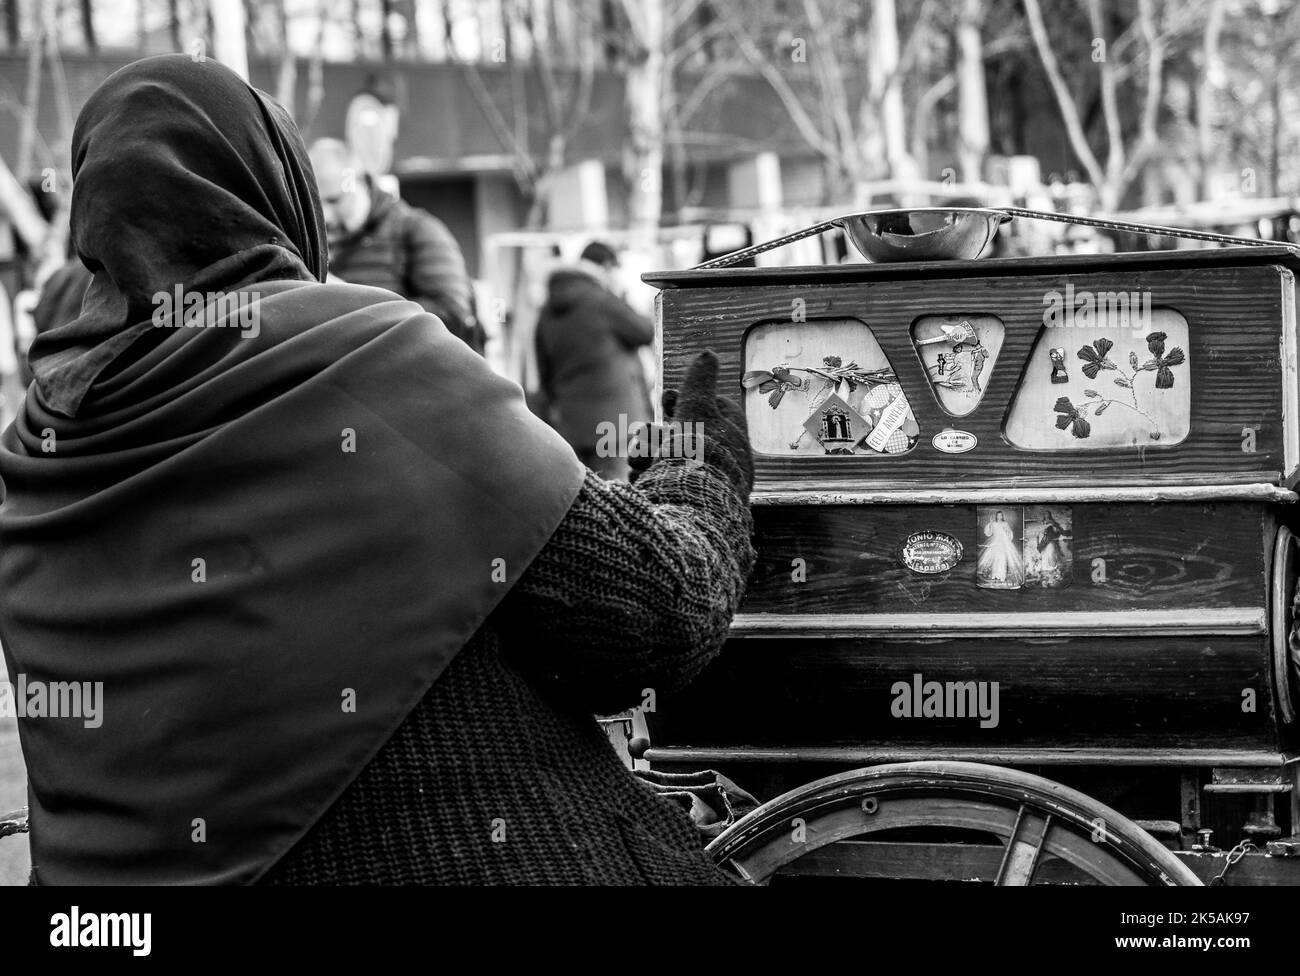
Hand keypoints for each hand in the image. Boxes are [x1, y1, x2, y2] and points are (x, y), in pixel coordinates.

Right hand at [629, 350, 752, 497]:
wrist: (694, 504)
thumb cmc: (700, 451)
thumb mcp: (698, 405)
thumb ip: (699, 379)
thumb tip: (707, 353)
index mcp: (730, 436)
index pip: (705, 411)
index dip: (682, 403)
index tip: (667, 398)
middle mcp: (719, 461)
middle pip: (679, 435)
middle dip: (655, 433)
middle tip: (641, 434)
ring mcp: (700, 483)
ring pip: (663, 458)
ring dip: (646, 453)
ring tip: (637, 458)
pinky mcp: (681, 502)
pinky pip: (658, 482)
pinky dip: (646, 476)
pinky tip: (638, 475)